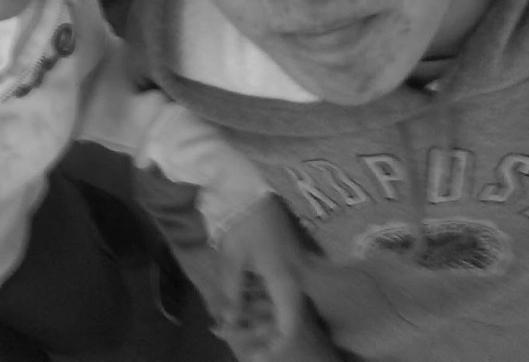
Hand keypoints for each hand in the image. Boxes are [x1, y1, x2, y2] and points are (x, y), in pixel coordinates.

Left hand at [210, 195, 303, 361]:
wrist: (248, 183)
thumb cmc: (240, 220)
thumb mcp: (231, 260)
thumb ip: (233, 295)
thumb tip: (231, 324)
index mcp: (286, 278)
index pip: (289, 324)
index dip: (275, 344)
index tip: (256, 354)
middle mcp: (297, 274)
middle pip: (286, 314)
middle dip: (262, 329)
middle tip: (234, 332)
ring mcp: (295, 263)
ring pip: (282, 300)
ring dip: (261, 312)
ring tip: (232, 317)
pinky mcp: (288, 254)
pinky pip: (279, 284)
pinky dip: (262, 295)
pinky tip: (243, 297)